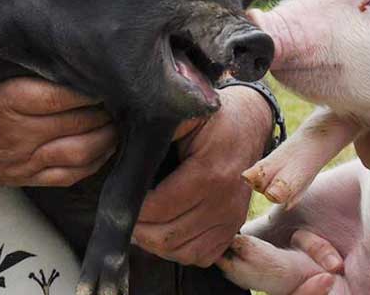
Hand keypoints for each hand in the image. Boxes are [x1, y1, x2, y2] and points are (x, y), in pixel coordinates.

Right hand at [0, 0, 116, 188]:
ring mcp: (21, 158)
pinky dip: (97, 160)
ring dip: (111, 135)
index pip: (64, 93)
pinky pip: (71, 175)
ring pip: (83, 152)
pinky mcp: (24, 177)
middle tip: (129, 84)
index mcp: (6, 97)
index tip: (112, 62)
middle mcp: (16, 132)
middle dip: (111, 105)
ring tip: (125, 111)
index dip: (95, 79)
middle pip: (81, 122)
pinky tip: (109, 140)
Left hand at [133, 85, 273, 265]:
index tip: (119, 199)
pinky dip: (178, 251)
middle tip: (125, 214)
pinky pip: (201, 257)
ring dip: (155, 243)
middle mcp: (224, 202)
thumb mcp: (186, 113)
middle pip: (167, 236)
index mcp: (209, 173)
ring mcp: (232, 219)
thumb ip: (157, 127)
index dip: (133, 210)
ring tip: (142, 223)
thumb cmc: (213, 118)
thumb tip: (123, 141)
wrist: (250, 124)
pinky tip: (166, 230)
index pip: (159, 209)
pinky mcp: (233, 228)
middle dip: (138, 229)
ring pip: (182, 253)